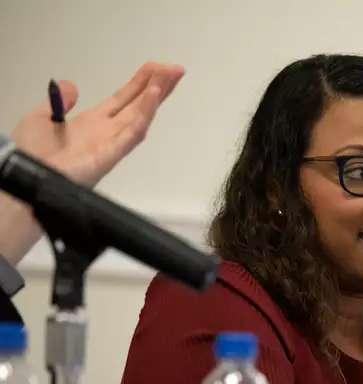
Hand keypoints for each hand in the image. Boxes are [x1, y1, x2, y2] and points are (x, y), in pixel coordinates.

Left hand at [11, 61, 183, 185]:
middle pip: (138, 105)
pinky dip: (145, 113)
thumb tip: (71, 86)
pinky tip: (153, 96)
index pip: (123, 99)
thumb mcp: (40, 117)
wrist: (27, 179)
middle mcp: (107, 131)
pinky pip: (132, 132)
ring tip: (171, 77)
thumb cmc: (32, 155)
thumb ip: (58, 102)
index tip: (156, 68)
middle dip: (158, 86)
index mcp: (92, 123)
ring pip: (141, 115)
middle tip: (176, 69)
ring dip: (156, 96)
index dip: (140, 82)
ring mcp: (112, 143)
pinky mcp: (111, 154)